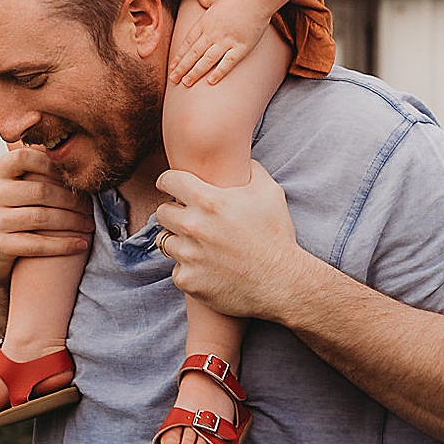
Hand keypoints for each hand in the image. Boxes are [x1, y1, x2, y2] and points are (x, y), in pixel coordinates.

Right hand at [0, 145, 93, 293]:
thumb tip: (74, 155)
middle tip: (91, 208)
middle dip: (73, 200)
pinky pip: (37, 244)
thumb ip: (34, 172)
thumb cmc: (11, 215)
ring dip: (73, 222)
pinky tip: (80, 244)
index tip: (75, 179)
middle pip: (41, 191)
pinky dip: (64, 244)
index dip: (54, 165)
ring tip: (89, 224)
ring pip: (42, 217)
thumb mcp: (13, 188)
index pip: (26, 157)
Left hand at [155, 162, 308, 320]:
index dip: (169, 182)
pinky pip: (177, 269)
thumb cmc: (276, 236)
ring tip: (201, 245)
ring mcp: (187, 255)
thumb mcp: (270, 193)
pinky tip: (208, 268)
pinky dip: (189, 268)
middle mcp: (192, 226)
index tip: (170, 186)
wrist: (282, 283)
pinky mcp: (187, 280)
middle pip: (162, 212)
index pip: (168, 181)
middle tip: (191, 219)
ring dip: (180, 241)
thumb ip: (250, 170)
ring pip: (166, 241)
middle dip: (174, 212)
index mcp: (208, 201)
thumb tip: (241, 160)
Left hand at [168, 0, 272, 85]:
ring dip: (195, 72)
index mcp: (205, 22)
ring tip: (186, 83)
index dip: (179, 55)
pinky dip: (219, 72)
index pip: (188, 42)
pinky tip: (210, 82)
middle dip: (182, 67)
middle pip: (193, 53)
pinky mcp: (242, 46)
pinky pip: (228, 62)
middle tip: (173, 79)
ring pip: (206, 60)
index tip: (172, 66)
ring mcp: (227, 40)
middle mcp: (212, 33)